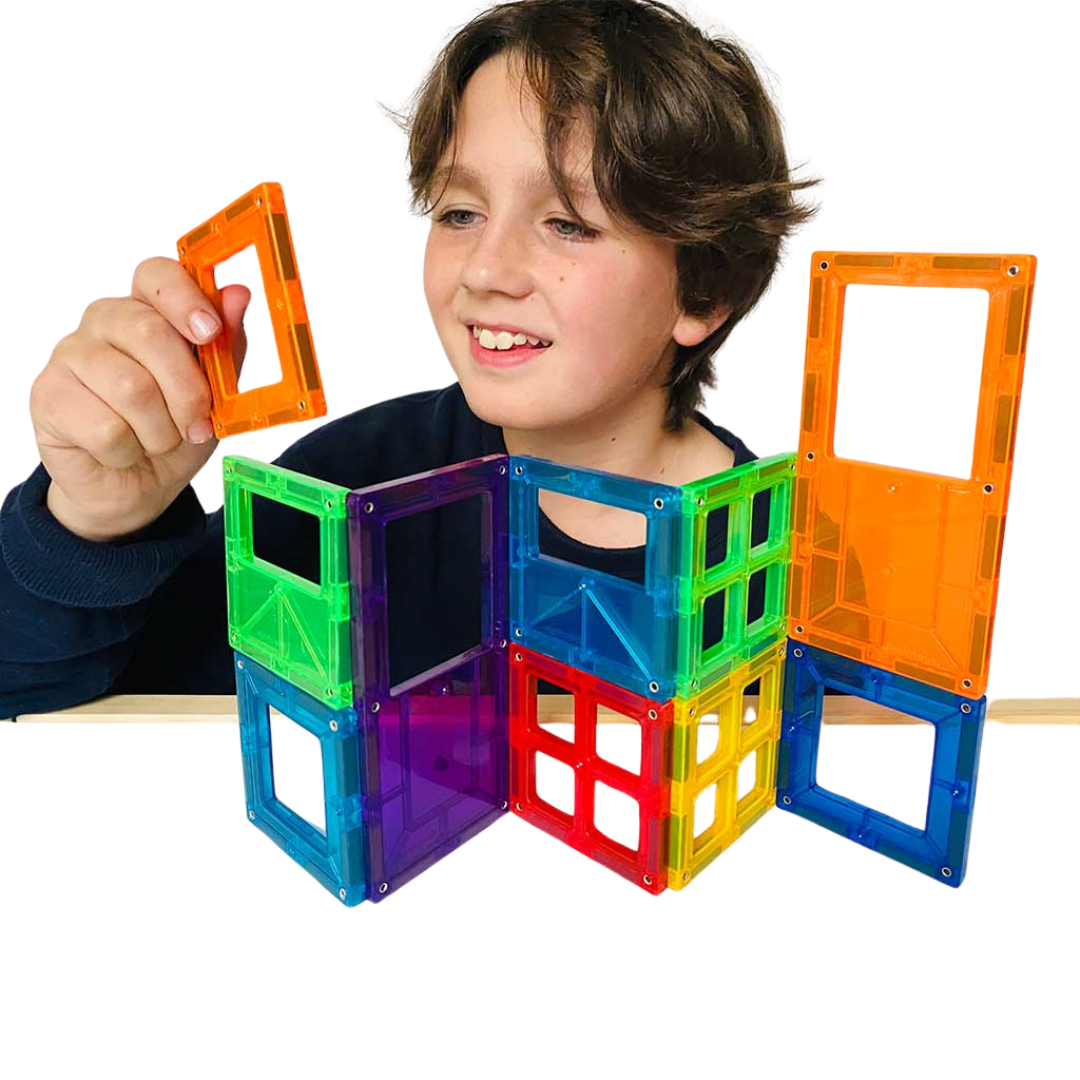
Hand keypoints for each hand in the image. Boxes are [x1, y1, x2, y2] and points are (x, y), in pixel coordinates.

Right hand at [30, 256, 250, 541]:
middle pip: (149, 334)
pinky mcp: (48, 395)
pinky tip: (124, 452)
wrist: (138, 486)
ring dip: (161, 430)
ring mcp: (70, 355)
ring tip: (158, 441)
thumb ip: (227, 347)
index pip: (157, 276)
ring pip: (131, 388)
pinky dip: (130, 452)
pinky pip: (106, 428)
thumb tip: (238, 293)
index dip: (185, 299)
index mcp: (148, 309)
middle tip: (197, 424)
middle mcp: (104, 321)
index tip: (209, 333)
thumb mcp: (217, 394)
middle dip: (187, 391)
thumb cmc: (177, 431)